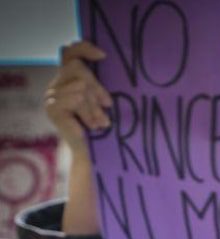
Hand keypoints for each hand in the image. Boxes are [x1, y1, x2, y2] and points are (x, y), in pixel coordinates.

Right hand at [44, 41, 110, 160]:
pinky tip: (92, 125)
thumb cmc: (96, 124)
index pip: (69, 54)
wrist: (87, 149)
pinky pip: (75, 99)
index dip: (83, 49)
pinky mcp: (51, 107)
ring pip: (80, 88)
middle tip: (108, 105)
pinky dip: (88, 113)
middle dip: (97, 88)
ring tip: (101, 122)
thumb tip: (102, 68)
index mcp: (67, 79)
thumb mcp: (98, 101)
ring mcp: (51, 95)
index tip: (102, 55)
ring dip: (94, 107)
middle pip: (79, 70)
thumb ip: (96, 87)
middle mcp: (56, 84)